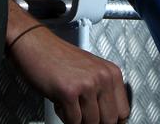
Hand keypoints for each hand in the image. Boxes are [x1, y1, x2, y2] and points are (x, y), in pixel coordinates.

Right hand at [9, 22, 129, 123]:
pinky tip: (60, 101)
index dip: (113, 121)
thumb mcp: (90, 71)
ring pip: (90, 123)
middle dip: (94, 122)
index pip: (123, 111)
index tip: (103, 121)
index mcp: (111, 72)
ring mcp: (87, 84)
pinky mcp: (69, 92)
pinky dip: (65, 117)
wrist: (36, 45)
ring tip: (69, 103)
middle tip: (81, 114)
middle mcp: (103, 77)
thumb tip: (111, 118)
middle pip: (109, 120)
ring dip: (77, 119)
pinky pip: (73, 121)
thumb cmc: (59, 58)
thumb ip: (102, 92)